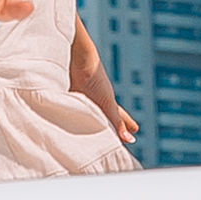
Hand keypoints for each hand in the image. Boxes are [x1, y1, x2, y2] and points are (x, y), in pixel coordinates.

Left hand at [68, 25, 138, 143]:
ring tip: (89, 133)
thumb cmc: (93, 77)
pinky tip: (67, 122)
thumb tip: (130, 141)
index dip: (126, 124)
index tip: (135, 130)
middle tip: (115, 134)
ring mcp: (79, 99)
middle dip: (108, 125)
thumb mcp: (106, 103)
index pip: (119, 117)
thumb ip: (116, 122)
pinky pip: (69, 110)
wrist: (73, 58)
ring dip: (87, 123)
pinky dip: (71, 118)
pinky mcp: (65, 97)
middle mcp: (94, 101)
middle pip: (103, 116)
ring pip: (85, 115)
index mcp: (107, 102)